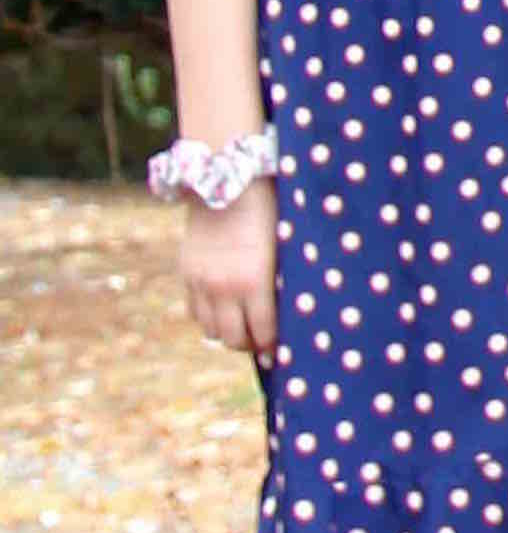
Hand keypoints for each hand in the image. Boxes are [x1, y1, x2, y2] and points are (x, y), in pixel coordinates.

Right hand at [178, 186, 278, 360]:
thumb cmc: (269, 211)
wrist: (226, 181)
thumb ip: (283, 281)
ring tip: (244, 329)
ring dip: (228, 334)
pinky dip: (208, 318)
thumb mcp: (285, 248)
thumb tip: (296, 311)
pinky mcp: (186, 273)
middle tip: (263, 343)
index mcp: (254, 282)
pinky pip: (194, 311)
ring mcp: (201, 282)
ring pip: (210, 330)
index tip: (283, 351)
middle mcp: (224, 288)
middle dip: (250, 345)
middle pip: (233, 339)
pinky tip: (224, 311)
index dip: (274, 346)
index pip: (264, 331)